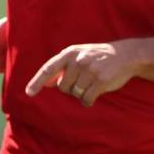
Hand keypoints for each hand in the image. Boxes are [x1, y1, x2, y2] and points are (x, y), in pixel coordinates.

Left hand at [25, 40, 141, 106]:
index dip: (37, 81)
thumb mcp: (79, 55)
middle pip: (63, 87)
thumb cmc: (98, 56)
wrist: (126, 55)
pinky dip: (89, 100)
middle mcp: (78, 61)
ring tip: (92, 84)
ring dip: (82, 94)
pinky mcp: (100, 81)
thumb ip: (62, 68)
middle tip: (83, 81)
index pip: (49, 68)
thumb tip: (46, 84)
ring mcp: (89, 70)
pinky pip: (86, 99)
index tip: (28, 93)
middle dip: (71, 88)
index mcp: (70, 53)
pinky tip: (96, 92)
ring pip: (75, 94)